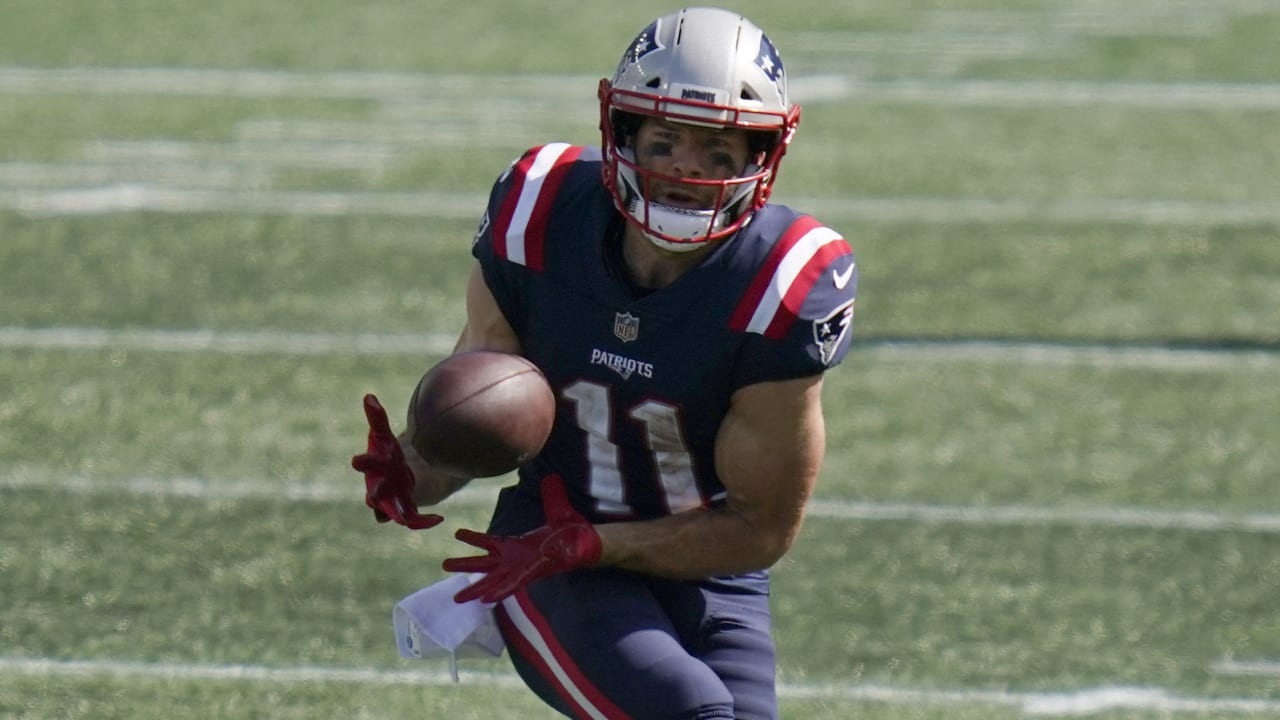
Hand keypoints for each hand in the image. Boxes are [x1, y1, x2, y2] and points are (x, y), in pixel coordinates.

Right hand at [350, 394, 442, 530]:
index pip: (367, 463)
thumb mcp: (386, 437)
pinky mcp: (409, 510)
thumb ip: (377, 418)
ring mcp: (394, 501)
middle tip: (371, 496)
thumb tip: (368, 396)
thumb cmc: (391, 456)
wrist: (412, 473)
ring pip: (391, 511)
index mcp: (375, 468)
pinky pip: (414, 520)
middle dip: (374, 493)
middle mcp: (381, 487)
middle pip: (374, 492)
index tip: (356, 460)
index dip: (364, 462)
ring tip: (401, 517)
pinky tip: (438, 519)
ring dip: (395, 513)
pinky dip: (423, 522)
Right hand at [443, 475, 601, 603]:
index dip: (474, 537)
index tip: (456, 532)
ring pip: (493, 580)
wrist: (588, 544)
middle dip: (465, 565)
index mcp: (518, 545)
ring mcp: (523, 568)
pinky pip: (512, 584)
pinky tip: (485, 600)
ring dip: (476, 588)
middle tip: (444, 565)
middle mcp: (516, 559)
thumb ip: (552, 495)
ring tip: (457, 598)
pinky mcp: (532, 573)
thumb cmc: (572, 533)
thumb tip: (552, 477)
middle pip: (485, 563)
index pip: (491, 541)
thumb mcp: (558, 510)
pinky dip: (499, 591)